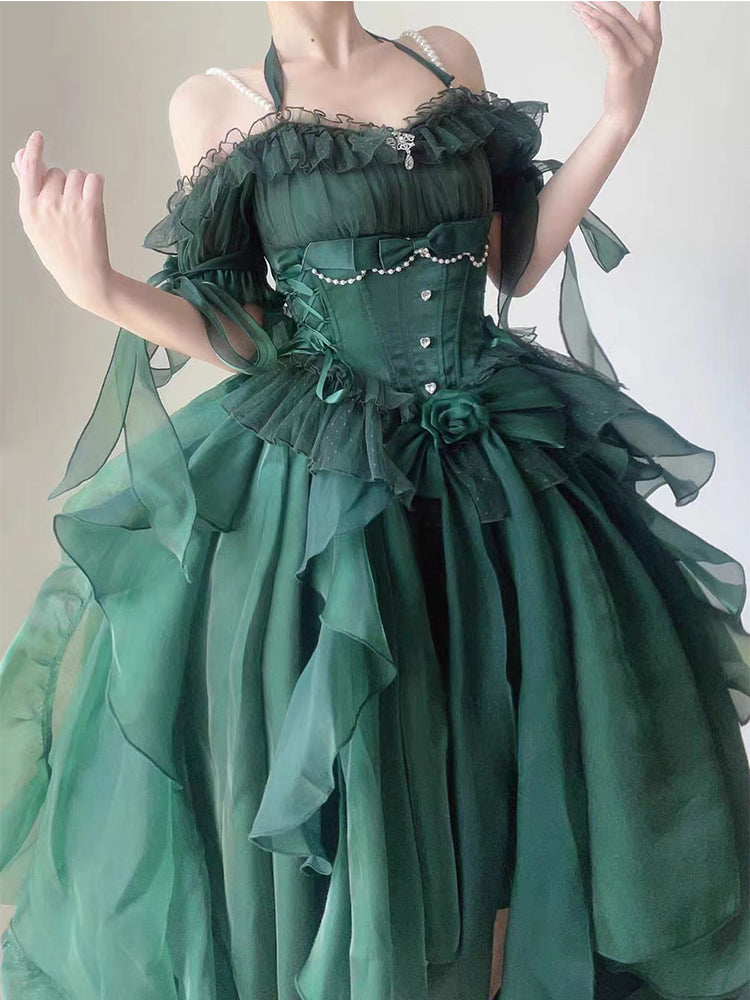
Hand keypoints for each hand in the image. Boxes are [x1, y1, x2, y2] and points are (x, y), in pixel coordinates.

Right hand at [10, 131, 114, 311]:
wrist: (83, 276)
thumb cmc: (57, 248)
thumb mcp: (34, 222)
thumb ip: (27, 188)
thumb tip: (20, 156)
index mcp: (28, 209)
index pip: (28, 170)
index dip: (34, 150)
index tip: (38, 136)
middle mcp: (46, 205)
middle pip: (56, 172)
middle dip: (62, 184)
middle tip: (67, 211)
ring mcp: (69, 207)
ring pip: (76, 174)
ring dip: (80, 187)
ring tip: (79, 212)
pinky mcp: (91, 209)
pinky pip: (94, 179)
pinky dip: (96, 185)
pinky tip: (94, 202)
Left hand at [570, 1, 661, 133]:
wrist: (626, 114)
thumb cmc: (630, 84)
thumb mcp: (641, 54)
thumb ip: (641, 30)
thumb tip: (645, 8)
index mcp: (655, 38)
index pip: (651, 4)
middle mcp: (649, 44)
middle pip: (622, 13)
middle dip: (602, 1)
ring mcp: (637, 55)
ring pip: (612, 25)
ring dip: (591, 13)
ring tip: (577, 5)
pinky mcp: (623, 66)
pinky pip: (608, 41)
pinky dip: (595, 27)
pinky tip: (585, 18)